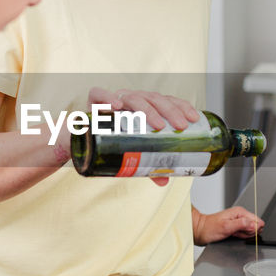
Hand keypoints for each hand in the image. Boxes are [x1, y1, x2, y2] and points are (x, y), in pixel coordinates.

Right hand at [87, 87, 201, 184]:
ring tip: (156, 125)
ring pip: (133, 97)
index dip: (181, 106)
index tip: (193, 119)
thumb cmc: (114, 140)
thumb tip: (164, 180)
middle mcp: (132, 99)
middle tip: (180, 126)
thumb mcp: (133, 152)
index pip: (167, 100)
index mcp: (145, 106)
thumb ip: (147, 163)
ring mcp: (113, 98)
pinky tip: (117, 105)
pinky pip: (98, 94)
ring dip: (147, 109)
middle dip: (170, 111)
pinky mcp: (93, 102)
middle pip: (154, 98)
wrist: (82, 137)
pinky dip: (107, 97)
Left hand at [194, 205, 263, 244]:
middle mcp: (241, 216)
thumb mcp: (226, 227)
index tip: (242, 231)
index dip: (252, 229)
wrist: (201, 231)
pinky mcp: (237, 228)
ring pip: (250, 232)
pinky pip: (244, 234)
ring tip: (232, 233)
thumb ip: (242, 225)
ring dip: (242, 235)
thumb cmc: (210, 228)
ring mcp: (239, 222)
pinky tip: (232, 235)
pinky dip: (239, 237)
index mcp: (240, 212)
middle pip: (255, 227)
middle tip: (235, 232)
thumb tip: (254, 225)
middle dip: (247, 233)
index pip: (258, 221)